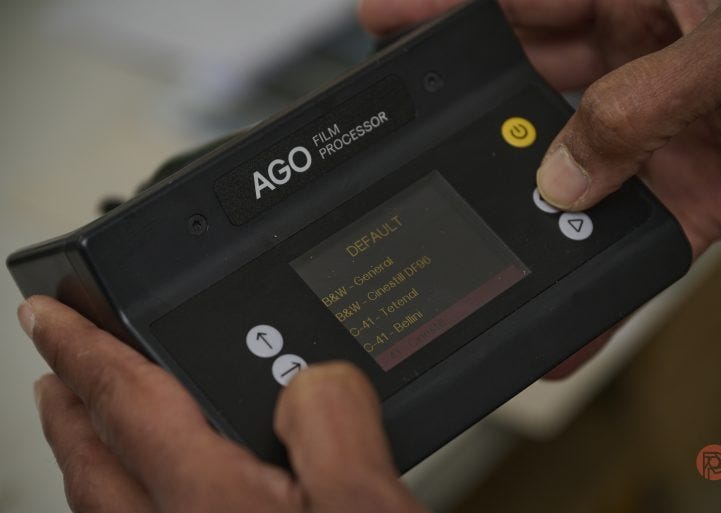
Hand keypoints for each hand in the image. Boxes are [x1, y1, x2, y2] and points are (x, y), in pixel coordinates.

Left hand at [18, 296, 426, 512]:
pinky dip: (124, 505)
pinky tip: (158, 505)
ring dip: (87, 460)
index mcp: (210, 509)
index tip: (47, 312)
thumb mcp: (371, 510)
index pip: (124, 407)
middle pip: (90, 469)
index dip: (84, 349)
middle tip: (50, 369)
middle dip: (65, 410)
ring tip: (88, 427)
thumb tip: (311, 376)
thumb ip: (334, 423)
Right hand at [360, 0, 720, 259]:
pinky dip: (597, 288)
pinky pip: (628, 243)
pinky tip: (565, 318)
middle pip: (529, 91)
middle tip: (425, 158)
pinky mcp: (692, 193)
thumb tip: (564, 171)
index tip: (382, 25)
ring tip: (483, 249)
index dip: (443, 6)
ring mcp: (660, 131)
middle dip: (475, 128)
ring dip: (529, 218)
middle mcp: (641, 57)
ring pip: (569, 177)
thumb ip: (638, 104)